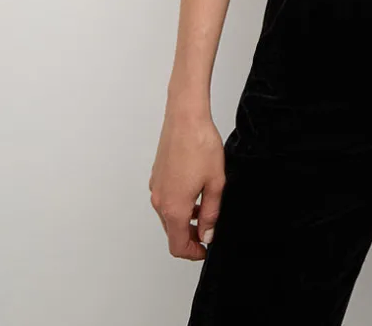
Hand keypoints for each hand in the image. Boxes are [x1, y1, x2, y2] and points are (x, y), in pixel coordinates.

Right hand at [149, 108, 225, 259]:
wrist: (185, 117)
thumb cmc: (200, 145)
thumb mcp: (215, 183)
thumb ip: (211, 213)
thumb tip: (207, 234)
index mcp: (174, 208)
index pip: (178, 246)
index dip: (193, 253)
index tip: (206, 248)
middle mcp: (159, 201)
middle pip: (172, 232)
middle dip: (190, 236)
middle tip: (209, 229)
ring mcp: (155, 187)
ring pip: (168, 215)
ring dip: (185, 219)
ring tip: (206, 207)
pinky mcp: (156, 175)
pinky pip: (165, 198)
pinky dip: (178, 203)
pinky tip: (195, 189)